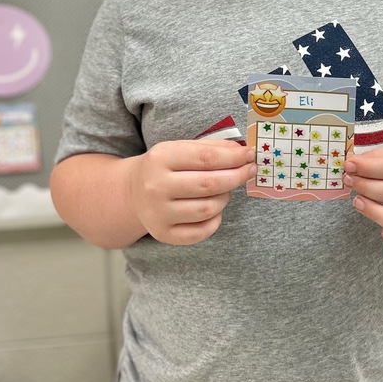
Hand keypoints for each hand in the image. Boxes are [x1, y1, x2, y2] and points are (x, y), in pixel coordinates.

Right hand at [129, 140, 255, 244]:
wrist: (132, 192)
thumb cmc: (164, 167)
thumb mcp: (180, 148)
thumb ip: (211, 147)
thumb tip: (242, 152)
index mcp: (161, 158)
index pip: (206, 158)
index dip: (234, 157)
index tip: (250, 155)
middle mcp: (156, 186)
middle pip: (210, 184)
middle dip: (237, 176)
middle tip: (249, 171)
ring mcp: (158, 213)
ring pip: (208, 208)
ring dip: (225, 197)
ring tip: (226, 189)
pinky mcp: (164, 234)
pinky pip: (202, 231)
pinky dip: (216, 219)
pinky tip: (214, 208)